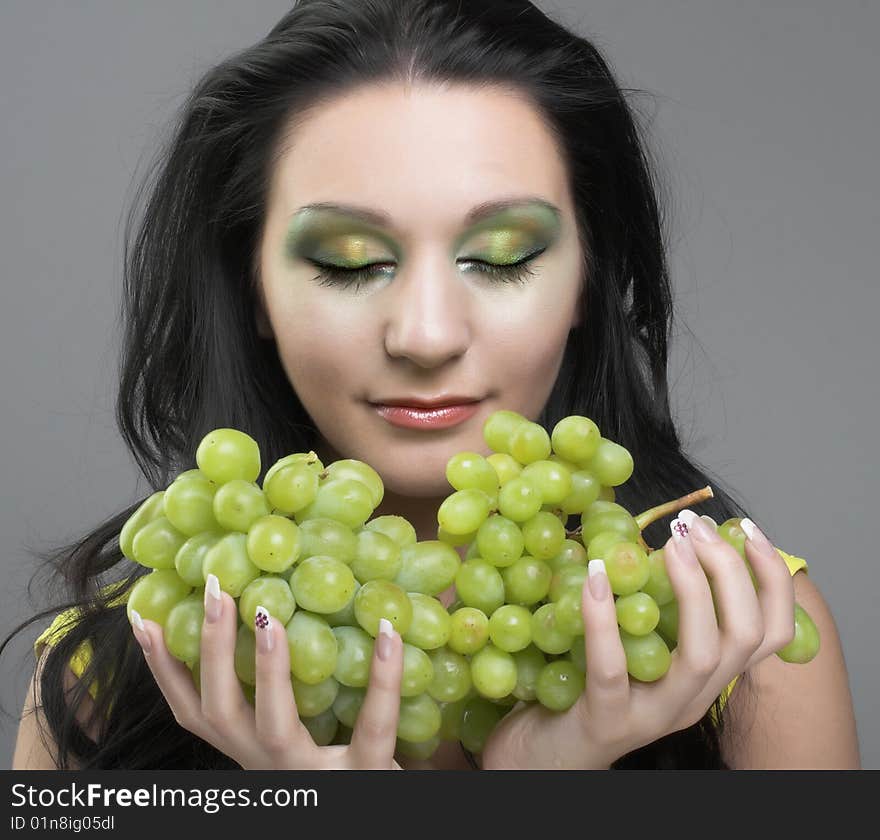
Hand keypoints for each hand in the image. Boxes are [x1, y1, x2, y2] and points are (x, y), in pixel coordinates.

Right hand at [128, 576, 404, 768]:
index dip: (163, 669)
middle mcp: (268, 763)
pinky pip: (374, 726)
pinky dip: (384, 679)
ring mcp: (312, 772)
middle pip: (220, 711)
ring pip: (275, 725)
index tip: (143, 619)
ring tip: (267, 616)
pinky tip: (388, 633)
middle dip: (209, 651)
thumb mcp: (293, 738)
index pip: (193, 710)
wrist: (372, 813)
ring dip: (267, 669)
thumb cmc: (337, 768)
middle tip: (213, 589)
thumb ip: (277, 695)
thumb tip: (269, 616)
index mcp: (249, 749)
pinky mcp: (365, 774)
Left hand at [481, 512, 795, 768]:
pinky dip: (605, 618)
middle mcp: (694, 698)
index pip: (770, 633)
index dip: (771, 579)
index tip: (748, 528)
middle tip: (695, 529)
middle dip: (730, 573)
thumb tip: (668, 534)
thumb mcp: (640, 643)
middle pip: (744, 637)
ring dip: (692, 591)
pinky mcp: (607, 720)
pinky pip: (612, 668)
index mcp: (709, 677)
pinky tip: (597, 576)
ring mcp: (654, 714)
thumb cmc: (593, 686)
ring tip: (670, 545)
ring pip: (701, 656)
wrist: (548, 753)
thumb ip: (659, 605)